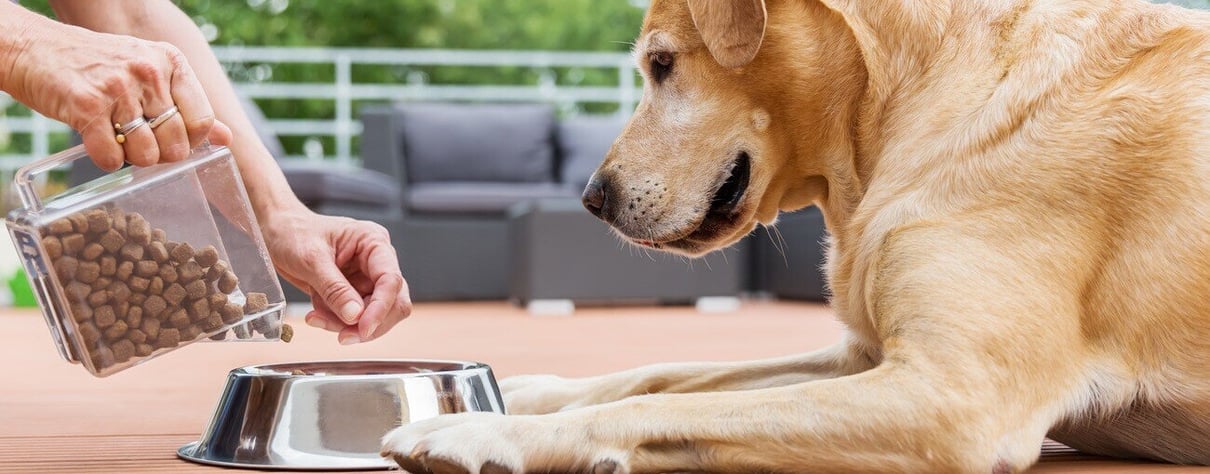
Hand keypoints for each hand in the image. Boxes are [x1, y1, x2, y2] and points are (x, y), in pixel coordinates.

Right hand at [1, 13, 229, 170]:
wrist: (36, 50)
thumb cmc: (98, 67)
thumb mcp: (149, 74)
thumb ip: (187, 106)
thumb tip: (226, 138)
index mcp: (171, 62)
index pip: (202, 120)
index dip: (190, 141)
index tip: (170, 139)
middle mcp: (148, 71)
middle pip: (177, 142)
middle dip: (160, 154)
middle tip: (139, 142)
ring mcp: (118, 87)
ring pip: (147, 154)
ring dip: (132, 159)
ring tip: (118, 139)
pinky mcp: (87, 106)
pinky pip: (112, 158)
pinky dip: (106, 161)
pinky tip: (98, 143)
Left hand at [261, 207, 411, 343]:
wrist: (276, 233)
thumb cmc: (293, 233)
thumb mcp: (311, 259)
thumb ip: (334, 288)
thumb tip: (355, 316)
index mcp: (373, 242)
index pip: (391, 279)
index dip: (381, 308)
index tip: (363, 328)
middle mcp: (376, 262)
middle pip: (393, 302)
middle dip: (368, 322)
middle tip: (343, 336)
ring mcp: (366, 279)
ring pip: (373, 315)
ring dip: (346, 324)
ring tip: (317, 317)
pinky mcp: (353, 293)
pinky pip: (354, 318)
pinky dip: (336, 322)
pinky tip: (316, 314)